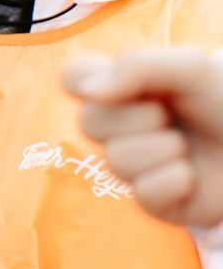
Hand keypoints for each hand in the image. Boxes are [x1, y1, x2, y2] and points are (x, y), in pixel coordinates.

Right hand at [68, 50, 222, 227]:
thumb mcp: (190, 68)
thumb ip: (137, 67)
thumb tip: (88, 91)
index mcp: (124, 88)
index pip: (74, 78)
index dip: (82, 81)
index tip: (118, 84)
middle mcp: (122, 126)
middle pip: (88, 122)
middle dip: (136, 118)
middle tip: (168, 114)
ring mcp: (136, 165)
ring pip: (117, 161)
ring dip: (164, 149)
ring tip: (187, 145)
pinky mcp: (154, 201)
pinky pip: (144, 193)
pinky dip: (176, 180)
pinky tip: (193, 175)